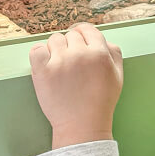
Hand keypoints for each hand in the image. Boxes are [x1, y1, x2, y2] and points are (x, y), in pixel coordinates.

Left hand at [29, 23, 123, 149]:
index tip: (78, 40)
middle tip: (72, 65)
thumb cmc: (100, 102)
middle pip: (71, 34)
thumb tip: (103, 38)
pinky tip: (46, 66)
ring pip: (54, 39)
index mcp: (100, 53)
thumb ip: (114, 52)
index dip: (83, 33)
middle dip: (71, 46)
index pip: (88, 29)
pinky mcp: (42, 71)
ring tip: (60, 68)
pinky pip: (37, 49)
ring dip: (56, 50)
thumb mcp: (117, 76)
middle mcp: (80, 54)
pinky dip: (40, 55)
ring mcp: (60, 62)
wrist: (81, 127)